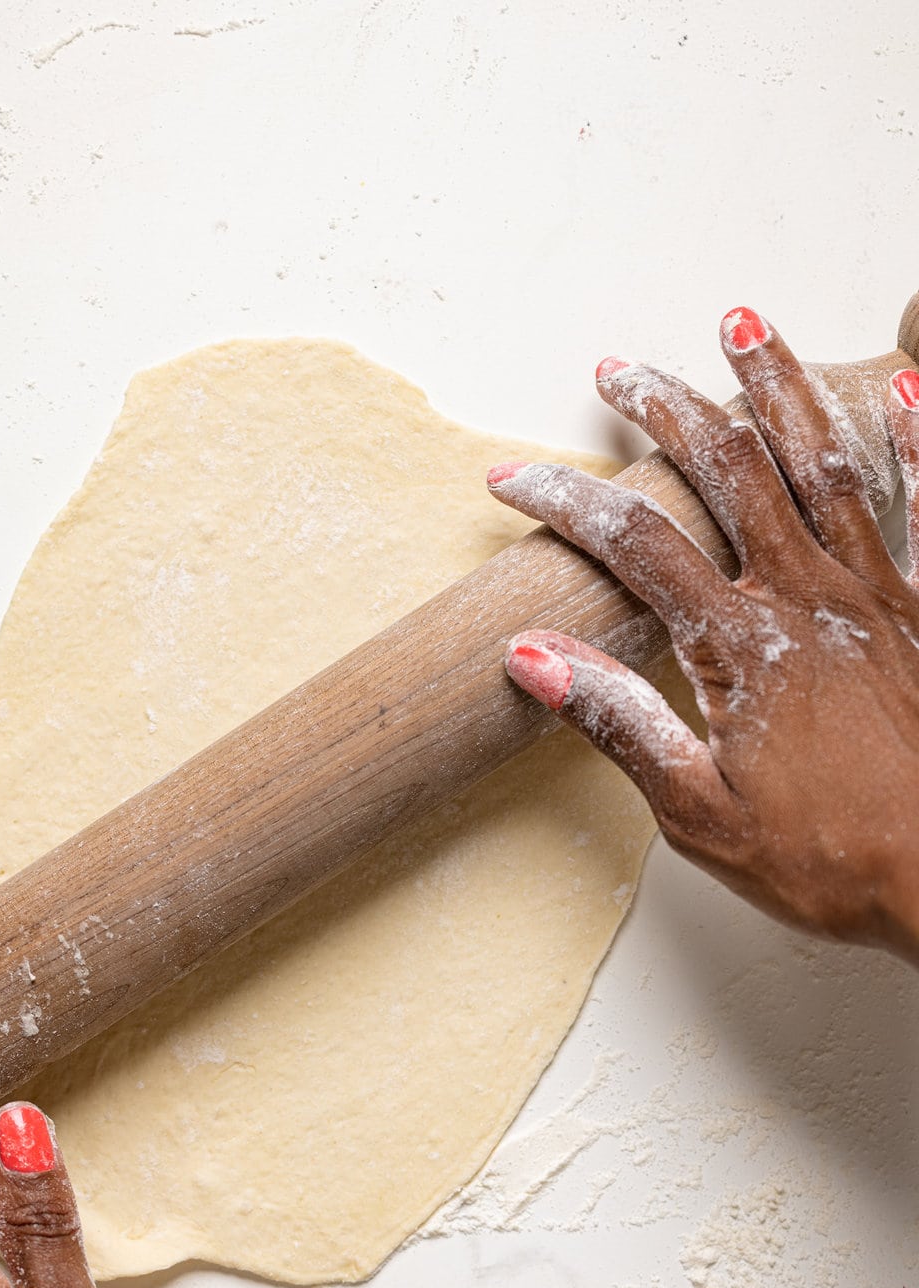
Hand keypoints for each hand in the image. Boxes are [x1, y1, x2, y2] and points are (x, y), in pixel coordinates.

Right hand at [489, 308, 918, 963]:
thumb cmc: (834, 858)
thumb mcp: (699, 810)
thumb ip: (619, 721)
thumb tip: (533, 657)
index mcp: (742, 645)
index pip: (636, 545)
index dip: (567, 502)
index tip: (512, 480)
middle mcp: (808, 596)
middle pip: (729, 470)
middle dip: (667, 408)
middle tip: (622, 371)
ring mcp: (876, 594)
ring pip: (821, 462)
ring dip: (776, 387)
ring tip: (744, 325)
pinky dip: (917, 443)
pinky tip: (904, 389)